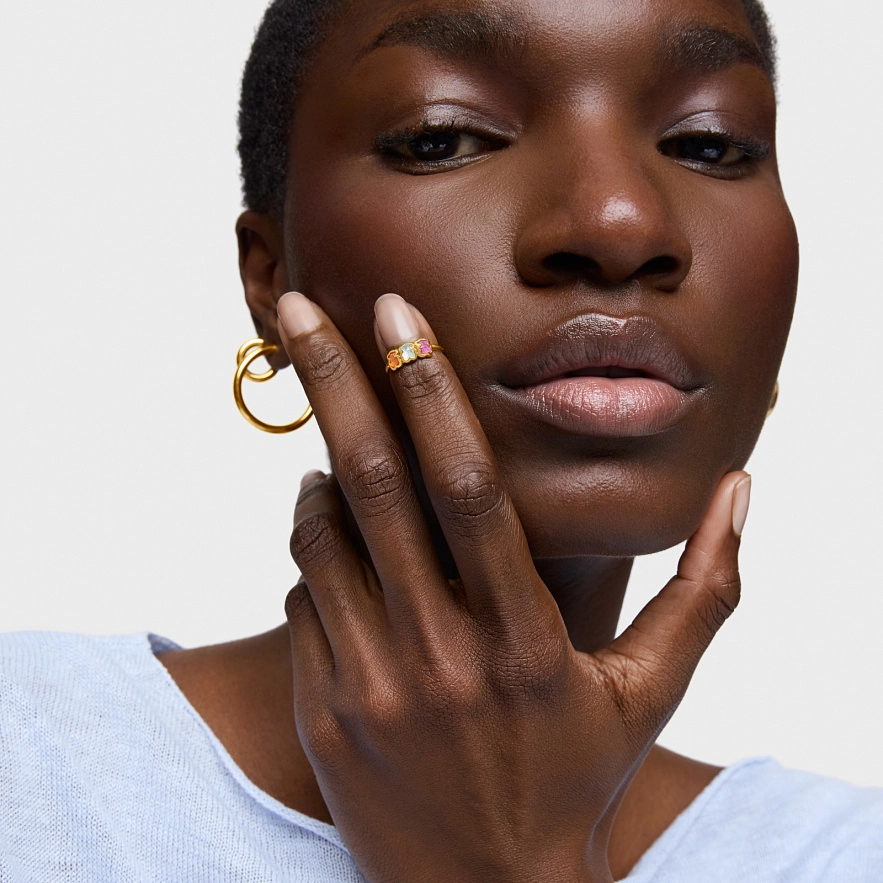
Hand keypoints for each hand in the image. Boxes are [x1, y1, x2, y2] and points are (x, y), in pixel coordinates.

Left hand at [275, 291, 749, 882]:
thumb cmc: (574, 779)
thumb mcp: (651, 690)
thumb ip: (703, 589)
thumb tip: (741, 491)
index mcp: (525, 642)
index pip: (469, 489)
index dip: (431, 393)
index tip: (396, 317)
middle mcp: (439, 658)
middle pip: (374, 488)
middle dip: (333, 383)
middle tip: (297, 304)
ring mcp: (368, 688)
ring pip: (319, 538)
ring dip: (321, 475)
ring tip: (335, 448)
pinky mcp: (322, 711)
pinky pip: (300, 595)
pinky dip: (311, 548)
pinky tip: (336, 540)